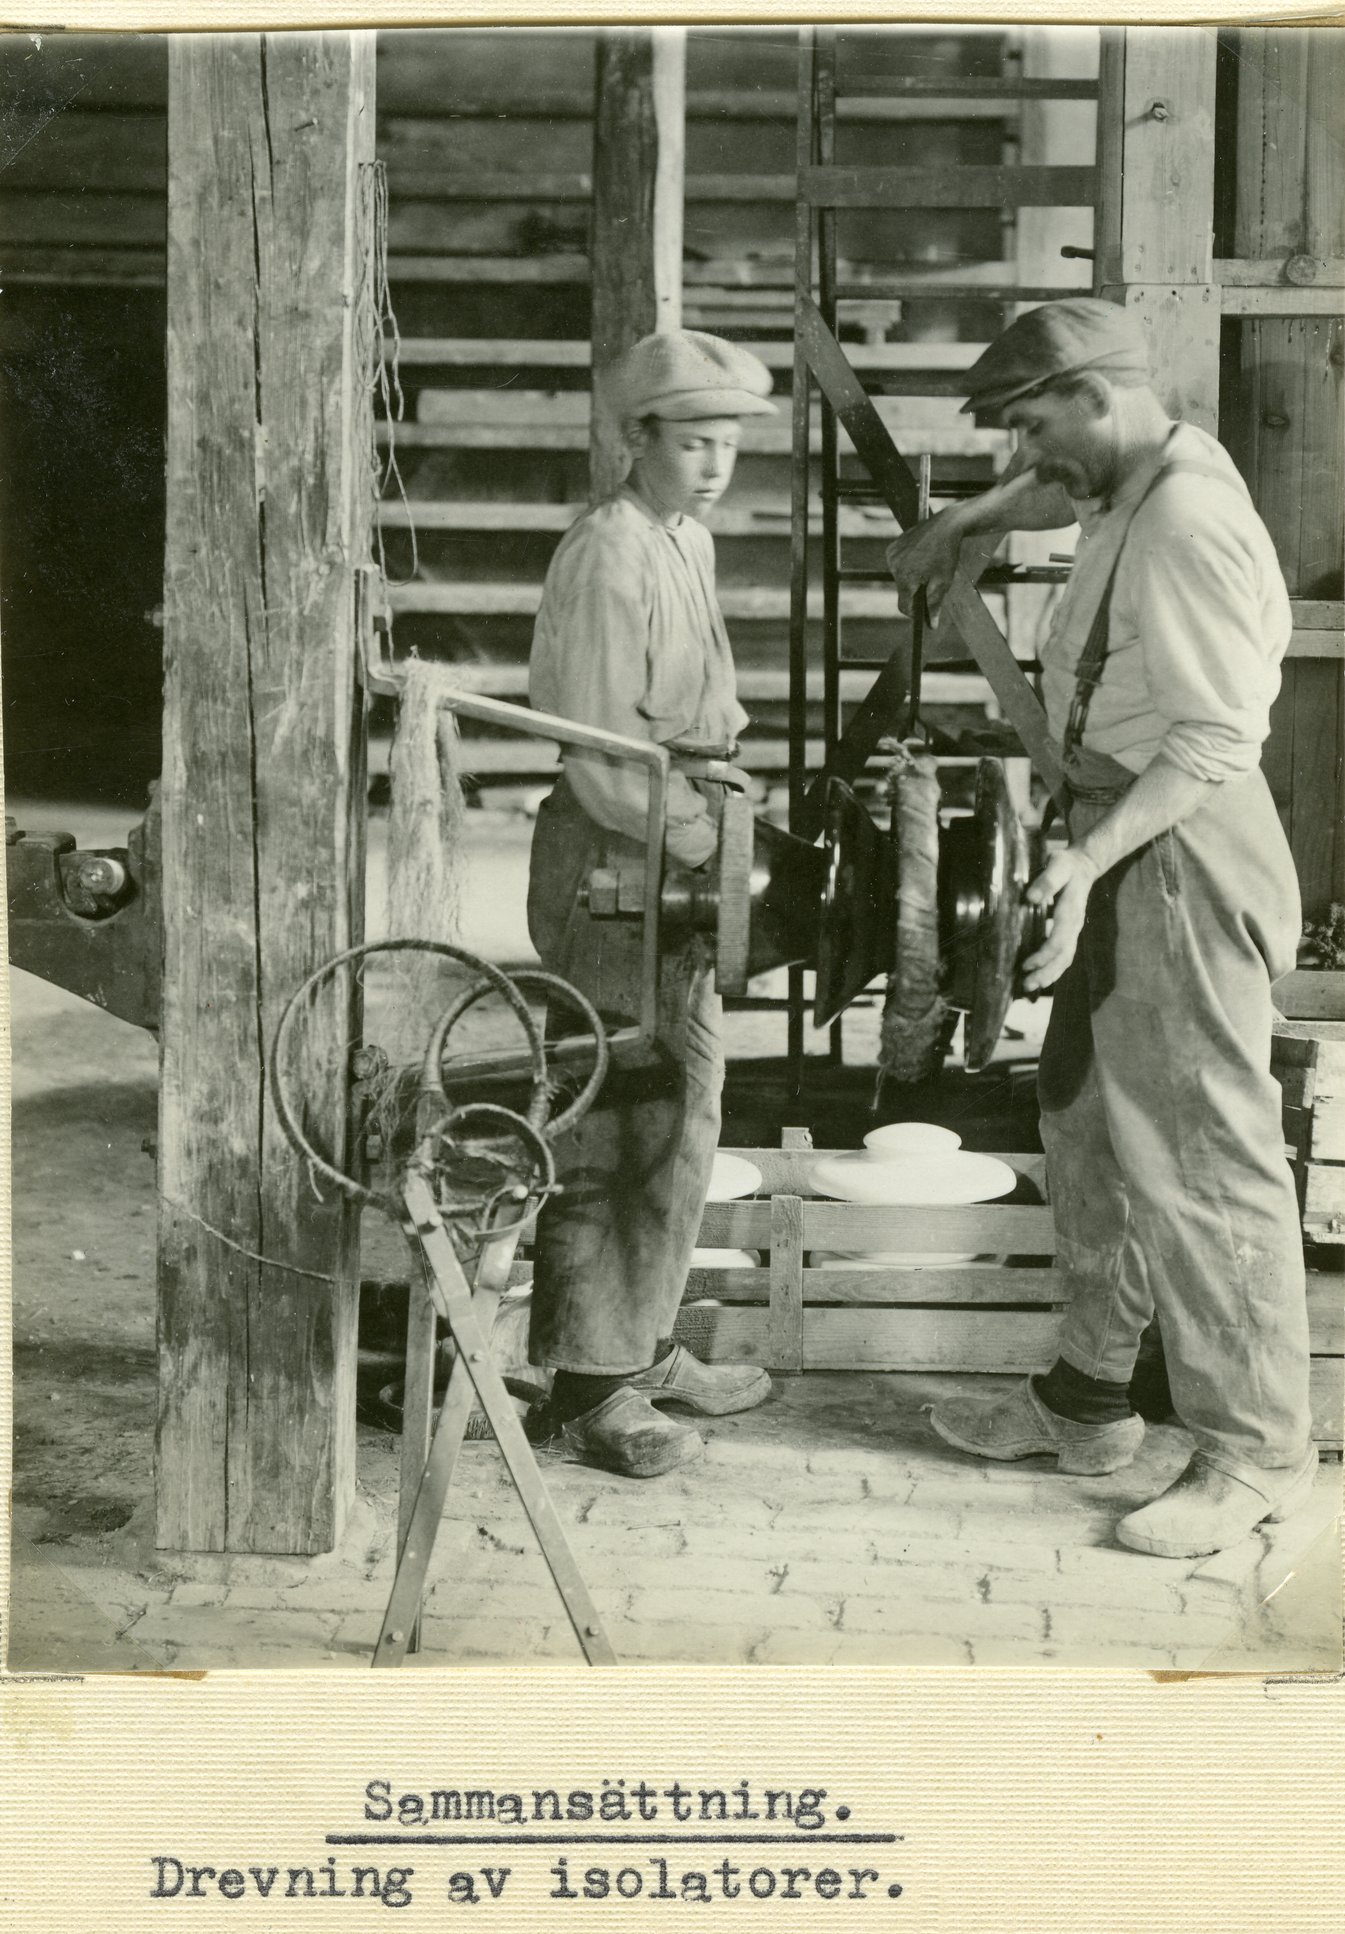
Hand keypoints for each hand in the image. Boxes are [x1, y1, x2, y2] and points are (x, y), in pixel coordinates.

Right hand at [884, 509, 964, 620]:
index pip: (904, 606)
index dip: (914, 612)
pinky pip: (897, 565)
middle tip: (930, 581)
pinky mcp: (892, 547)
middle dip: (914, 591)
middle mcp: (894, 567)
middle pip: (902, 591)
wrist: (945, 525)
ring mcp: (892, 556)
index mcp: (906, 578)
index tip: (924, 611)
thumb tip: (931, 625)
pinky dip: (906, 566)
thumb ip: (934, 605)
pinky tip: (919, 557)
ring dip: (910, 578)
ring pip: (898, 578)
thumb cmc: (946, 554)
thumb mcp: (943, 582)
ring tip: (926, 566)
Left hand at [1021, 848, 1099, 990]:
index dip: (1043, 955)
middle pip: (1063, 957)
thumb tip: (1032, 898)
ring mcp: (1073, 931)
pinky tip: (1039, 977)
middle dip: (1045, 973)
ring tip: (1029, 987)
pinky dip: (1052, 969)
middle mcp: (1074, 926)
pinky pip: (1063, 956)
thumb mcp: (1058, 864)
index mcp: (1070, 912)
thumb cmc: (1067, 865)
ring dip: (1048, 975)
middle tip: (1026, 986)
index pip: (1059, 941)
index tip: (1026, 964)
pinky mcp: (1069, 933)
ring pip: (1065, 960)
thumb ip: (1047, 881)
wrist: (1084, 865)